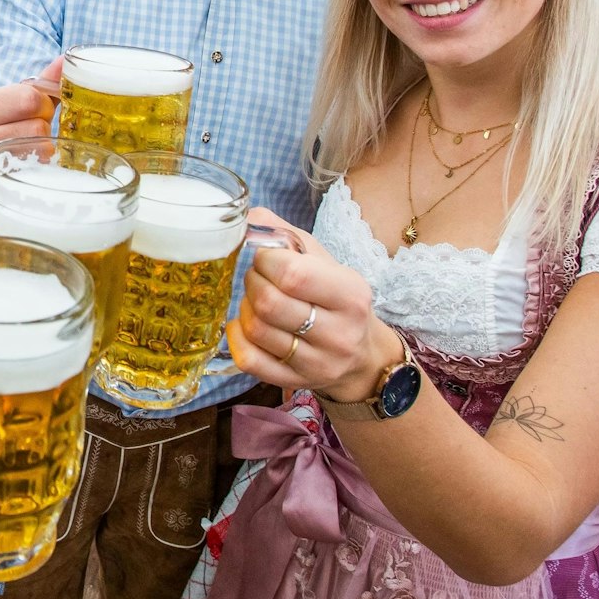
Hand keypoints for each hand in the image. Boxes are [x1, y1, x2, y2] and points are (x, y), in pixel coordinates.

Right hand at [0, 57, 63, 192]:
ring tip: (30, 153)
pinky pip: (33, 177)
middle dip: (43, 131)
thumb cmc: (2, 132)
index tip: (37, 114)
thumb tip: (67, 60)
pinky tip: (29, 171)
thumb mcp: (16, 104)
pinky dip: (39, 173)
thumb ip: (43, 82)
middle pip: (35, 129)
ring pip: (37, 153)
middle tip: (33, 137)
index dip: (43, 105)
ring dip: (43, 152)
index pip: (28, 99)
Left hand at [224, 208, 396, 401]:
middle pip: (270, 303)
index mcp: (350, 295)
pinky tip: (243, 324)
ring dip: (245, 307)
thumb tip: (246, 216)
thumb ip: (285, 233)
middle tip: (256, 277)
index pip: (293, 274)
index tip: (264, 256)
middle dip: (252, 282)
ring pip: (257, 330)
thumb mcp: (324, 261)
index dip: (266, 260)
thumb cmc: (336, 298)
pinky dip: (237, 337)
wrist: (362, 355)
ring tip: (255, 299)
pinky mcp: (295, 382)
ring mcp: (317, 363)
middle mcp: (339, 333)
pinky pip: (249, 360)